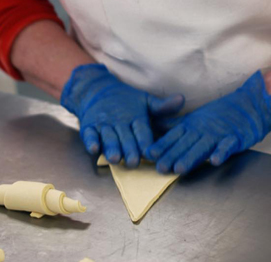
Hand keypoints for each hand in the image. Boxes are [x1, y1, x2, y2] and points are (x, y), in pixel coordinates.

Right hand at [61, 64, 183, 166]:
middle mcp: (119, 120)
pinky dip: (91, 141)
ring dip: (111, 147)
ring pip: (108, 137)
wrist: (96, 90)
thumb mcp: (145, 100)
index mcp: (135, 116)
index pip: (142, 130)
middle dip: (129, 149)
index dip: (145, 142)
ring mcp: (103, 124)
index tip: (150, 153)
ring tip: (115, 158)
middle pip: (125, 137)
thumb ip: (162, 106)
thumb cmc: (126, 101)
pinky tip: (94, 149)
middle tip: (133, 162)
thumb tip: (182, 99)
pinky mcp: (88, 126)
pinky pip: (89, 134)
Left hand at [146, 71, 270, 173]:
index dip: (162, 145)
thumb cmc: (220, 115)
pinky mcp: (235, 137)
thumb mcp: (195, 119)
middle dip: (172, 155)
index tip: (148, 154)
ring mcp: (219, 133)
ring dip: (191, 158)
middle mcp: (203, 129)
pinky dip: (222, 152)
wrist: (252, 104)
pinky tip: (216, 161)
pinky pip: (228, 146)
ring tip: (180, 169)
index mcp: (192, 125)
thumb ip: (176, 126)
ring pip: (203, 147)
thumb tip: (155, 129)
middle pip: (185, 144)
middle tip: (159, 167)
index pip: (174, 136)